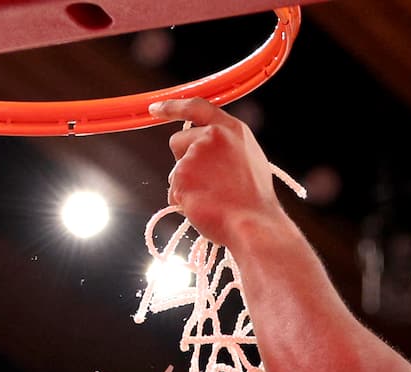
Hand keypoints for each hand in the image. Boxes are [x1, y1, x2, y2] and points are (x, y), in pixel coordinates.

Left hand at [152, 98, 283, 246]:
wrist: (254, 225)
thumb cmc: (254, 202)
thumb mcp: (249, 160)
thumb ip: (225, 146)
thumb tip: (205, 148)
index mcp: (233, 130)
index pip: (197, 108)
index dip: (173, 107)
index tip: (156, 108)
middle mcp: (213, 136)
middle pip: (178, 140)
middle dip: (183, 160)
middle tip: (207, 183)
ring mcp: (196, 155)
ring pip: (175, 170)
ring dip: (185, 185)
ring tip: (212, 199)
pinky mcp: (182, 175)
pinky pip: (173, 191)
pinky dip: (183, 203)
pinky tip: (204, 208)